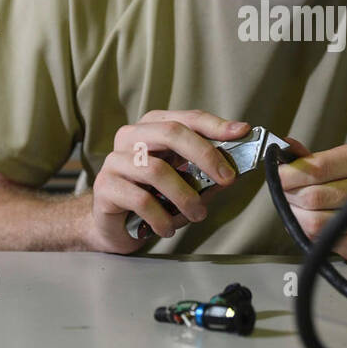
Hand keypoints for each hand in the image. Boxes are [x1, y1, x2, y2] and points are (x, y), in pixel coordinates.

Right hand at [85, 110, 249, 252]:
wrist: (114, 226)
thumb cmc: (152, 198)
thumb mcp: (183, 183)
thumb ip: (205, 174)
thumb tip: (234, 170)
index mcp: (153, 128)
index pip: (187, 118)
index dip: (215, 124)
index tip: (241, 132)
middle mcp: (131, 137)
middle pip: (171, 133)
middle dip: (205, 154)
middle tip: (226, 179)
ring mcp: (115, 160)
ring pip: (156, 170)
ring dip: (184, 196)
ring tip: (198, 215)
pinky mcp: (105, 186)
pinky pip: (140, 199)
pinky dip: (161, 217)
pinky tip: (167, 228)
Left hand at [276, 142, 346, 262]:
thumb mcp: (343, 161)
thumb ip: (312, 158)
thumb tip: (283, 146)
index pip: (318, 168)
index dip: (291, 173)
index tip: (278, 175)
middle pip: (313, 196)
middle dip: (290, 194)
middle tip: (286, 191)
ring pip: (313, 221)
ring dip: (296, 215)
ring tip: (297, 207)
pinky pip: (319, 239)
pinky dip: (307, 230)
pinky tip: (312, 220)